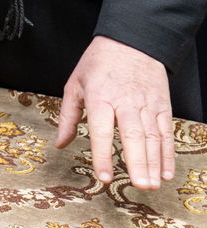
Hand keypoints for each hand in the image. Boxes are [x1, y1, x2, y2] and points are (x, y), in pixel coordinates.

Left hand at [57, 36, 174, 189]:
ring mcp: (148, 104)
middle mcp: (126, 102)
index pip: (102, 131)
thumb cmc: (98, 63)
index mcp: (101, 98)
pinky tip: (165, 172)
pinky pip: (166, 132)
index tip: (103, 176)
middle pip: (133, 136)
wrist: (132, 40)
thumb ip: (67, 116)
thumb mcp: (75, 84)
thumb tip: (59, 144)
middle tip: (138, 186)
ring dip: (153, 163)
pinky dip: (167, 153)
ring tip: (151, 185)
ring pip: (153, 137)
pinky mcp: (163, 105)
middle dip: (137, 163)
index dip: (103, 155)